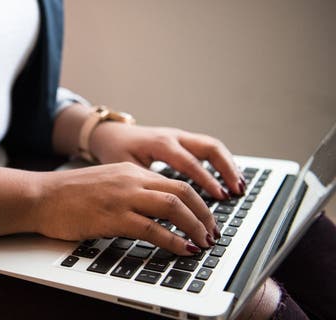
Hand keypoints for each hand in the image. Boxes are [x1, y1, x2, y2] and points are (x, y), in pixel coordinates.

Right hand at [33, 162, 218, 255]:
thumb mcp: (106, 183)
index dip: (198, 202)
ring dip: (195, 226)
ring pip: (173, 207)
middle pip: (183, 192)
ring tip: (203, 242)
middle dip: (205, 214)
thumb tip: (155, 211)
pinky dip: (173, 240)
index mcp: (131, 171)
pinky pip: (152, 229)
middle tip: (212, 232)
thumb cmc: (68, 194)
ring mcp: (122, 198)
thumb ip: (131, 191)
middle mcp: (131, 180)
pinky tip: (183, 249)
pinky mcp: (112, 217)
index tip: (206, 218)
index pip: (176, 183)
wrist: (40, 196)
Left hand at [90, 123, 244, 198]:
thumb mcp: (126, 169)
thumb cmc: (115, 152)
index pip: (190, 163)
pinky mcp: (182, 140)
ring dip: (228, 165)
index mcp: (160, 144)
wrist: (110, 134)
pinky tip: (228, 179)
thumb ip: (146, 185)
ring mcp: (180, 137)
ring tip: (239, 187)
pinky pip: (207, 148)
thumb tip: (165, 209)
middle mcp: (173, 137)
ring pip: (212, 146)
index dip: (206, 181)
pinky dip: (221, 163)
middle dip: (226, 170)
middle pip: (209, 148)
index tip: (220, 196)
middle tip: (237, 191)